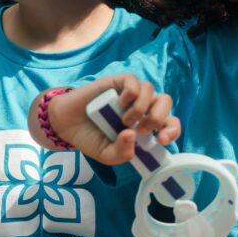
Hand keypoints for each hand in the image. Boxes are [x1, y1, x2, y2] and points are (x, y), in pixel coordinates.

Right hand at [43, 74, 180, 163]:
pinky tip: (121, 103)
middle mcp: (141, 107)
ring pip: (151, 90)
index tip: (161, 139)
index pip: (170, 123)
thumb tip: (133, 135)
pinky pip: (134, 81)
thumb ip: (122, 152)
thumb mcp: (108, 155)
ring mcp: (130, 94)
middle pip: (165, 102)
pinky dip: (132, 93)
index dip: (172, 130)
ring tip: (124, 120)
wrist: (65, 124)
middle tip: (141, 130)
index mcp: (145, 124)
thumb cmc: (91, 138)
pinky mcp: (117, 83)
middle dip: (158, 118)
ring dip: (141, 108)